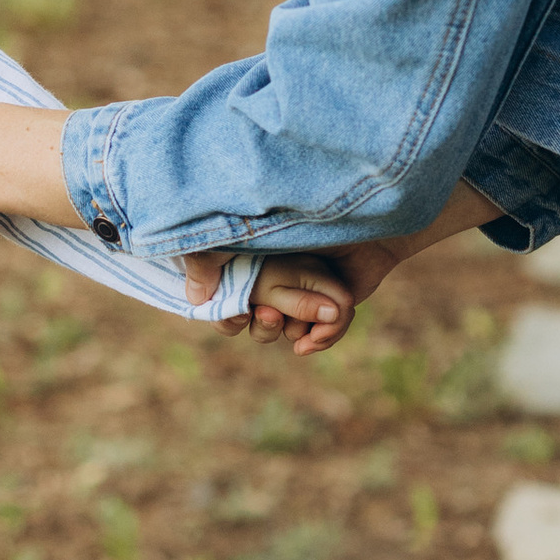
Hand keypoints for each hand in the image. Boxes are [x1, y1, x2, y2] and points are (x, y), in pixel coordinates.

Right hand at [193, 239, 400, 351]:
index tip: (237, 311)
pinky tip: (312, 340)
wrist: (364, 220)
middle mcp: (272, 278)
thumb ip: (211, 256)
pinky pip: (315, 335)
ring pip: (280, 331)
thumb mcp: (247, 232)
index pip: (222, 298)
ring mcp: (301, 294)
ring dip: (284, 331)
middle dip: (259, 324)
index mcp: (248, 259)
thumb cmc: (300, 220)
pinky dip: (315, 339)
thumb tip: (195, 298)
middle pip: (250, 321)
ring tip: (294, 320)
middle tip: (269, 312)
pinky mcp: (329, 306)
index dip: (225, 314)